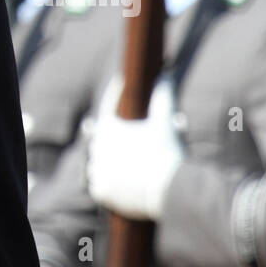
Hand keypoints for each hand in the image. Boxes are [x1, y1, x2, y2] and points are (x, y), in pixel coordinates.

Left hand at [85, 75, 184, 220]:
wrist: (169, 191)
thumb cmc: (166, 153)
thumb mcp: (165, 122)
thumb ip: (162, 96)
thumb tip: (166, 75)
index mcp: (108, 128)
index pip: (108, 107)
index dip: (115, 96)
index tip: (121, 88)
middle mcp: (97, 148)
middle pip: (102, 138)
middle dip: (113, 135)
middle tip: (125, 133)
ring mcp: (96, 171)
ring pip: (98, 162)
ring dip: (107, 161)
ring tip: (121, 160)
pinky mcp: (99, 191)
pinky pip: (99, 184)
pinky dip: (108, 183)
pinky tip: (118, 181)